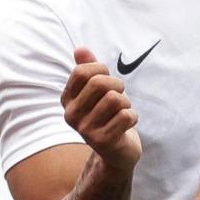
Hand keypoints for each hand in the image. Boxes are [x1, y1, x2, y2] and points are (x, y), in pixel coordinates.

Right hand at [58, 49, 142, 173]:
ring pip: (115, 99)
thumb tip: (80, 49)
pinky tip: (126, 125)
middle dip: (117, 85)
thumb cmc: (108, 114)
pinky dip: (132, 117)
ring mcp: (85, 130)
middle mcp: (71, 115)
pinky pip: (125, 116)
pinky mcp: (102, 142)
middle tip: (120, 96)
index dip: (101, 69)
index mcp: (67, 100)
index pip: (82, 71)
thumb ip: (89, 68)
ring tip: (122, 112)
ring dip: (126, 103)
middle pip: (99, 83)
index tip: (107, 79)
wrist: (117, 151)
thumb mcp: (98, 90)